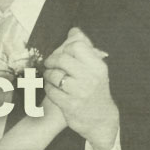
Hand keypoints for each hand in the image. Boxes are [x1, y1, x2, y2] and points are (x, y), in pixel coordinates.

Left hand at [43, 28, 118, 149]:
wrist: (101, 119)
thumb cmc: (95, 88)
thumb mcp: (95, 68)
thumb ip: (84, 48)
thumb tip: (73, 30)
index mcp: (98, 66)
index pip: (77, 46)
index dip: (65, 48)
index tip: (62, 54)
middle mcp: (90, 78)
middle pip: (62, 59)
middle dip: (52, 60)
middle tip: (50, 64)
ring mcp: (79, 93)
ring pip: (54, 75)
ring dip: (49, 74)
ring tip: (51, 76)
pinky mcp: (69, 105)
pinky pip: (50, 90)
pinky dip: (48, 88)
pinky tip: (53, 88)